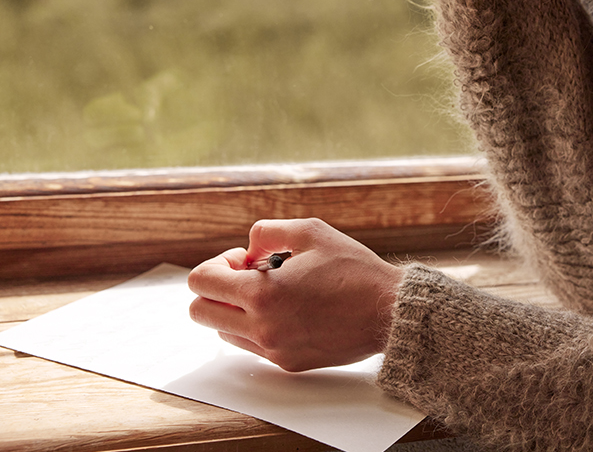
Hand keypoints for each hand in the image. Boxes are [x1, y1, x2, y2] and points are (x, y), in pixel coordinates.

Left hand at [187, 218, 403, 371]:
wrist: (389, 312)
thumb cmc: (355, 270)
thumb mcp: (311, 231)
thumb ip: (266, 232)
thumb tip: (247, 251)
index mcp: (262, 294)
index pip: (200, 283)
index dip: (217, 264)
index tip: (244, 260)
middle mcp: (261, 328)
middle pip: (200, 312)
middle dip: (217, 289)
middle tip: (249, 276)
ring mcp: (273, 350)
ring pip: (223, 332)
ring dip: (236, 310)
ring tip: (273, 294)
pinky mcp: (288, 363)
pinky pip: (252, 346)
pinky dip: (258, 326)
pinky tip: (289, 310)